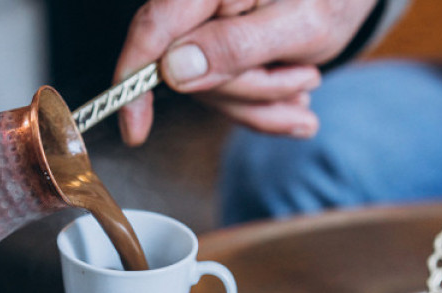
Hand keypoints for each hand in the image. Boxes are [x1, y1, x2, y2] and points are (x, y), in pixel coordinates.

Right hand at [114, 0, 377, 145]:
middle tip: (305, 78)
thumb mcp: (299, 24)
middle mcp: (199, 7)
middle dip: (250, 91)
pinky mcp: (220, 56)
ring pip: (212, 94)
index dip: (134, 80)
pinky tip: (298, 103)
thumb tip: (173, 71)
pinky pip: (229, 99)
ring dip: (264, 102)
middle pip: (190, 74)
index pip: (153, 30)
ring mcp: (207, 35)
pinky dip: (264, 109)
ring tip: (307, 81)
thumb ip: (236, 46)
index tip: (135, 130)